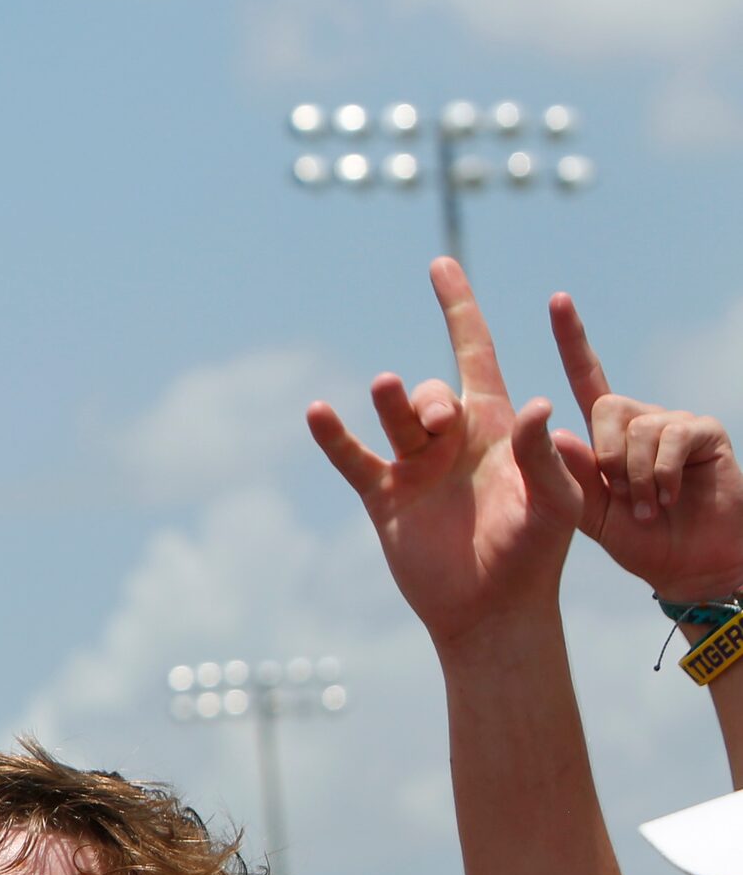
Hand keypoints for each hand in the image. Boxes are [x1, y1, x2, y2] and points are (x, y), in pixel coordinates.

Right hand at [307, 259, 582, 652]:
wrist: (492, 609)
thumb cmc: (535, 554)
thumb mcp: (555, 501)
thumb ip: (541, 455)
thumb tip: (532, 406)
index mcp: (494, 427)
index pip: (474, 352)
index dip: (458, 309)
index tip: (440, 265)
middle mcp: (450, 440)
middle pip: (428, 391)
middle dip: (429, 397)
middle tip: (440, 423)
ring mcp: (414, 468)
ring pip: (393, 418)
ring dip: (391, 401)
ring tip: (386, 390)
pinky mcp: (384, 499)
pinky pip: (354, 459)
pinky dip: (334, 437)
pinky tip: (318, 412)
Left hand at [549, 294, 742, 604]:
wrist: (691, 565)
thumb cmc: (640, 540)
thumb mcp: (591, 513)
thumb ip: (569, 476)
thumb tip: (554, 430)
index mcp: (607, 435)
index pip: (586, 378)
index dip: (573, 340)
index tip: (558, 299)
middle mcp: (641, 419)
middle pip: (606, 405)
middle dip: (606, 456)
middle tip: (622, 495)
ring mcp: (675, 422)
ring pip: (638, 427)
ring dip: (636, 477)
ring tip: (649, 506)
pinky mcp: (704, 431)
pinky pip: (670, 437)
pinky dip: (660, 475)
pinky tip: (668, 498)